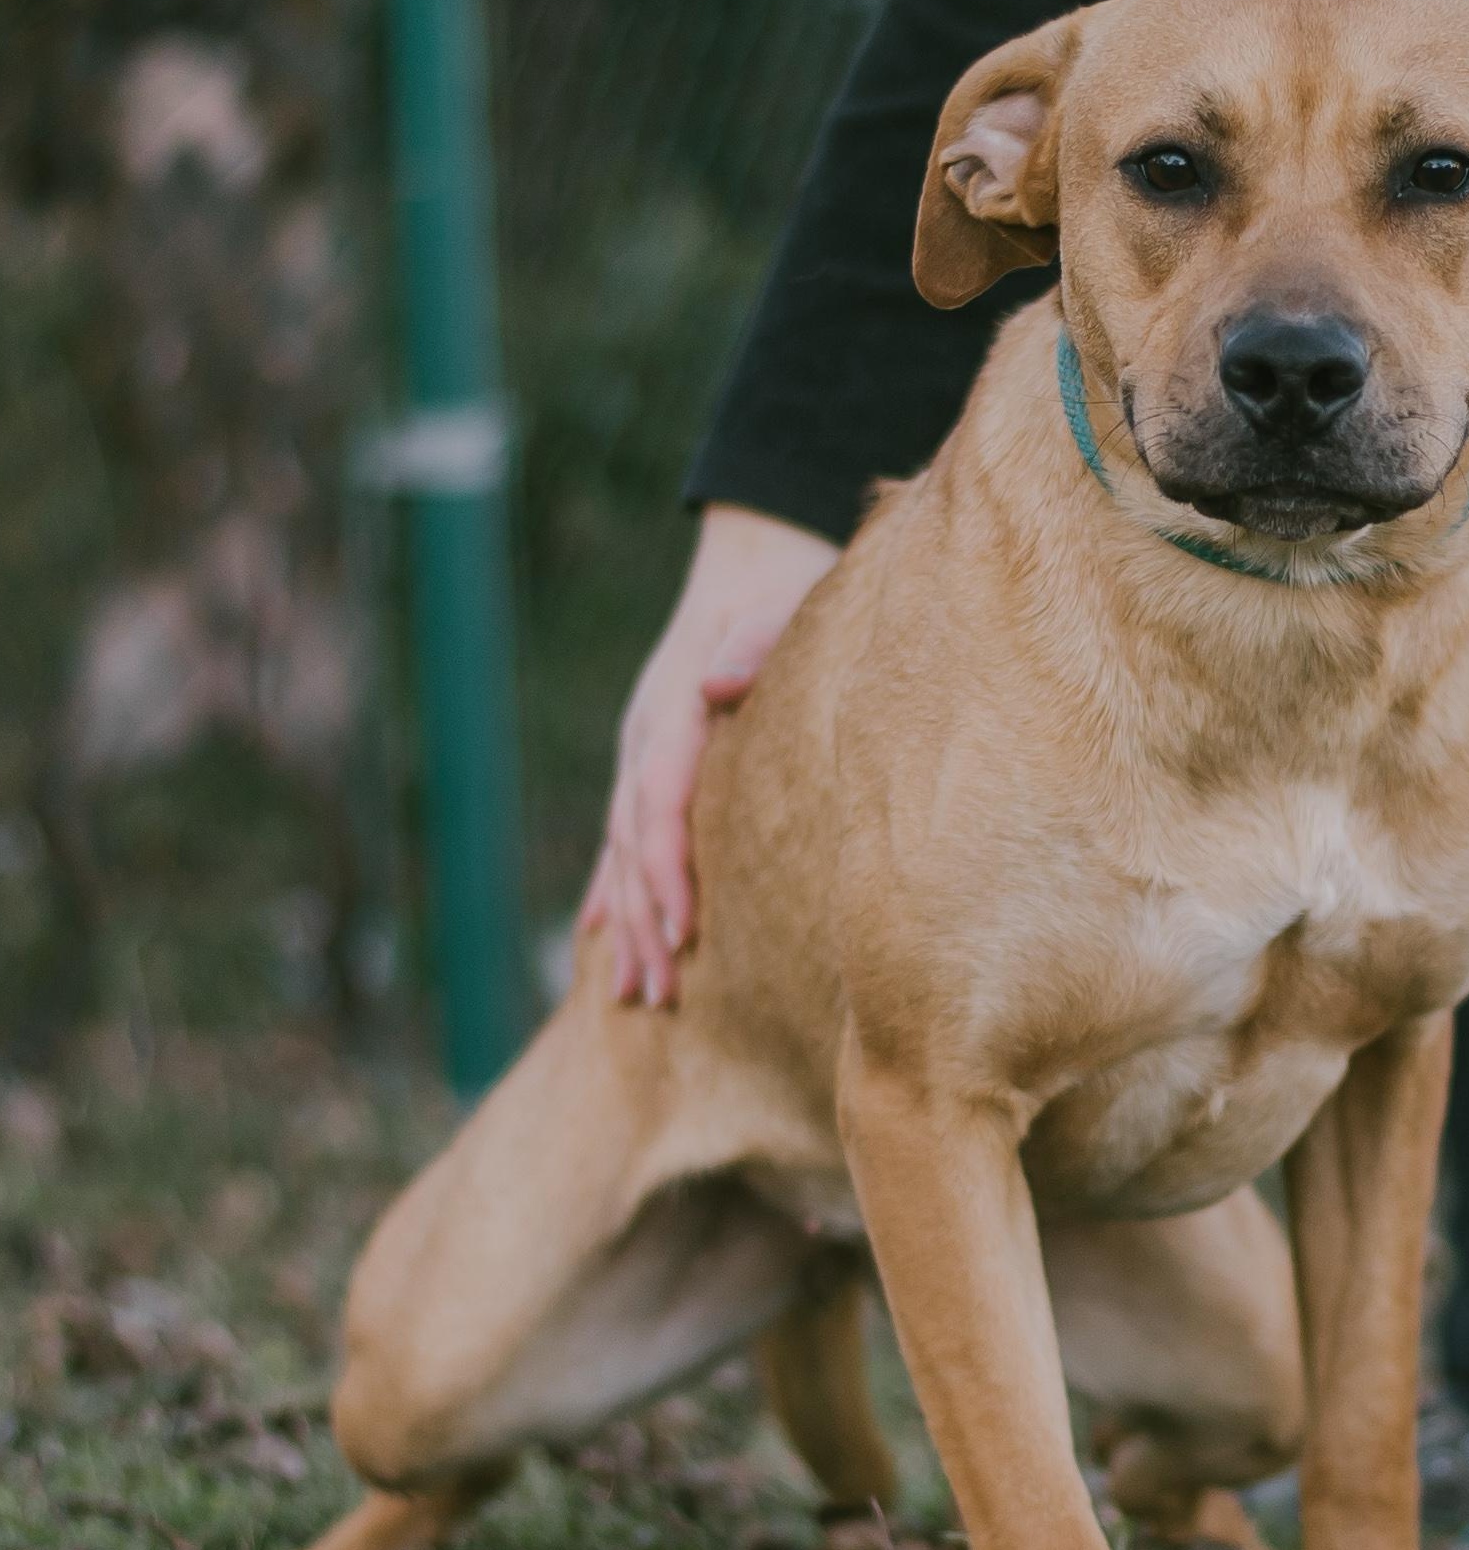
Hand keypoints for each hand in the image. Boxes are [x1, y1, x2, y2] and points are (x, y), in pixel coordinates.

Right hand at [579, 505, 839, 1005]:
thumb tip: (717, 684)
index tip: (687, 934)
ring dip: (626, 922)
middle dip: (643, 922)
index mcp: (673, 706)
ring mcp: (640, 747)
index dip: (669, 873)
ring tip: (634, 993)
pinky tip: (602, 935)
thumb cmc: (786, 589)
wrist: (758, 555)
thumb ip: (755, 642)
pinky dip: (613, 887)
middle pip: (631, 844)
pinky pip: (623, 835)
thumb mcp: (783, 604)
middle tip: (660, 994)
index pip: (660, 804)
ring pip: (621, 849)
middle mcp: (644, 734)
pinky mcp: (649, 756)